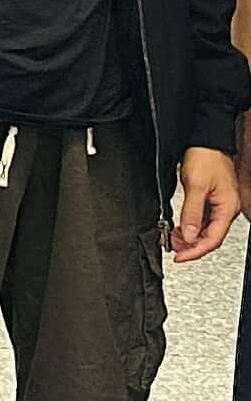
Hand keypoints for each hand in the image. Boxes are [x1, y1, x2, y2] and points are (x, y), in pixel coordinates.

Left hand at [171, 147, 241, 261]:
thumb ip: (192, 213)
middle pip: (210, 238)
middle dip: (192, 247)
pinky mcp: (211, 201)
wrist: (206, 142)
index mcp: (227, 208)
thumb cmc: (206, 159)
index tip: (180, 257)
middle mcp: (226, 209)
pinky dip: (190, 227)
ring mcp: (219, 206)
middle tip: (174, 250)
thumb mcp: (196, 186)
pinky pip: (202, 220)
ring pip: (205, 230)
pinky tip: (179, 229)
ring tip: (173, 241)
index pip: (213, 239)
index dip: (196, 251)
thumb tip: (190, 236)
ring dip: (190, 238)